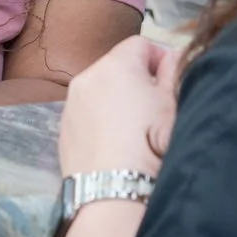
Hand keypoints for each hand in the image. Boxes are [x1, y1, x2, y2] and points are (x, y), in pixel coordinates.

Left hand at [57, 36, 180, 178]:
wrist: (115, 193)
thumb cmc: (152, 144)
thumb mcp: (174, 103)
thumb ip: (174, 71)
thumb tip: (168, 59)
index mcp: (116, 65)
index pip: (140, 44)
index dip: (160, 59)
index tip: (171, 82)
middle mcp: (87, 78)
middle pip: (117, 66)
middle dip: (137, 80)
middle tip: (156, 110)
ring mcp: (70, 105)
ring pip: (100, 92)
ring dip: (117, 101)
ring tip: (136, 132)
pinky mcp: (63, 132)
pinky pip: (87, 115)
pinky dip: (101, 122)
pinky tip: (116, 147)